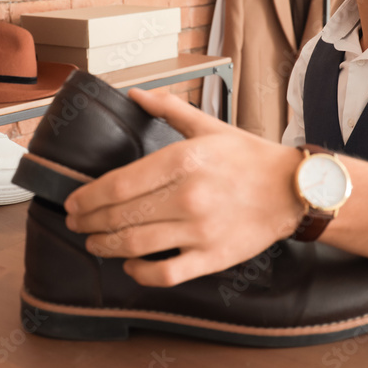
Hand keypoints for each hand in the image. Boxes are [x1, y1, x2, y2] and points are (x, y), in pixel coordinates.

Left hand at [64, 87, 304, 286]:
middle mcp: (188, 196)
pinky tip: (130, 265)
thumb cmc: (249, 156)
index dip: (87, 198)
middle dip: (88, 222)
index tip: (73, 203)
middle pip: (120, 216)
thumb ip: (168, 109)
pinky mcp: (212, 256)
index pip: (118, 184)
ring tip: (94, 243)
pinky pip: (165, 273)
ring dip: (105, 246)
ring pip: (135, 245)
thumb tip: (135, 94)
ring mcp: (200, 230)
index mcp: (184, 160)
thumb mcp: (208, 126)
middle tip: (76, 223)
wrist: (293, 189)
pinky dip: (140, 272)